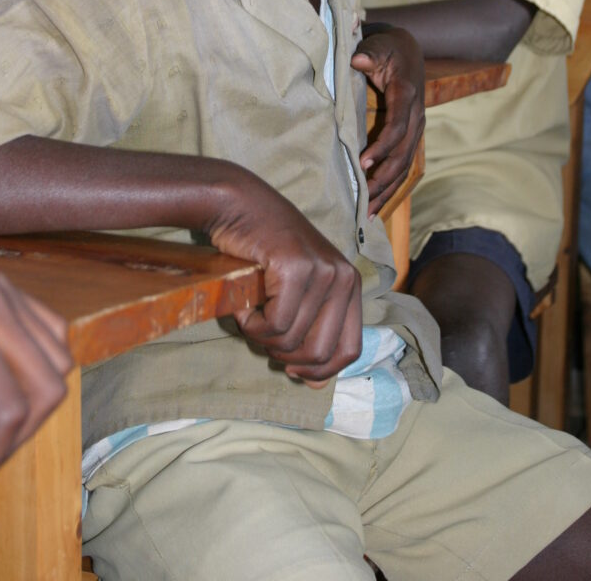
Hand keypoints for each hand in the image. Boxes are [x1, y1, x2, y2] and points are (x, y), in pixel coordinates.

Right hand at [203, 170, 361, 385]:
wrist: (239, 205)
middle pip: (320, 353)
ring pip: (291, 340)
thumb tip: (317, 385)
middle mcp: (344, 277)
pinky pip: (273, 324)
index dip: (319, 369)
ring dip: (262, 336)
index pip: (350, 350)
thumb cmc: (264, 251)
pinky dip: (250, 323)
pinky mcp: (296, 268)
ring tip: (251, 312)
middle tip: (262, 332)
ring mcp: (322, 271)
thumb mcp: (297, 292)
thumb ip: (311, 332)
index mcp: (350, 285)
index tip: (291, 366)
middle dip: (284, 355)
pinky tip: (244, 305)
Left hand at [351, 27, 424, 217]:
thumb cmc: (387, 49)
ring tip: (368, 212)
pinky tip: (377, 204)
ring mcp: (416, 128)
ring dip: (387, 189)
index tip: (362, 163)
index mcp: (407, 94)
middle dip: (383, 179)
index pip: (397, 127)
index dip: (381, 147)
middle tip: (362, 198)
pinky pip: (404, 165)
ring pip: (405, 166)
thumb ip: (369, 54)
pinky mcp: (412, 136)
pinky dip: (392, 186)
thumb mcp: (378, 45)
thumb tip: (358, 61)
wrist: (408, 50)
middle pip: (403, 155)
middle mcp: (416, 115)